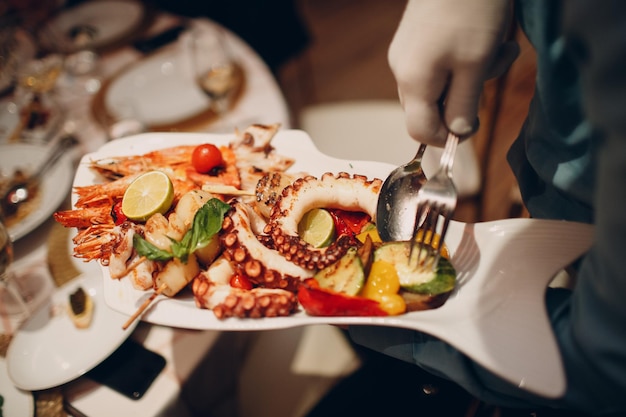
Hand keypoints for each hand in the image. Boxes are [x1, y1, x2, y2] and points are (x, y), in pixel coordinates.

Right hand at [389, 0, 517, 144]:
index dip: (447, 139)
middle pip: (430, 109)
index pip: (420, 131)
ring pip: (439, 86)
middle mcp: (402, 71)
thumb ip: (463, 106)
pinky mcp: (416, 39)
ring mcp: (407, 54)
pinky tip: (487, 38)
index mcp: (413, 82)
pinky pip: (439, 66)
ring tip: (498, 50)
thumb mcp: (476, 65)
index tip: (474, 127)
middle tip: (491, 72)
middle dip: (464, 101)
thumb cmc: (472, 12)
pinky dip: (465, 61)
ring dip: (472, 78)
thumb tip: (457, 135)